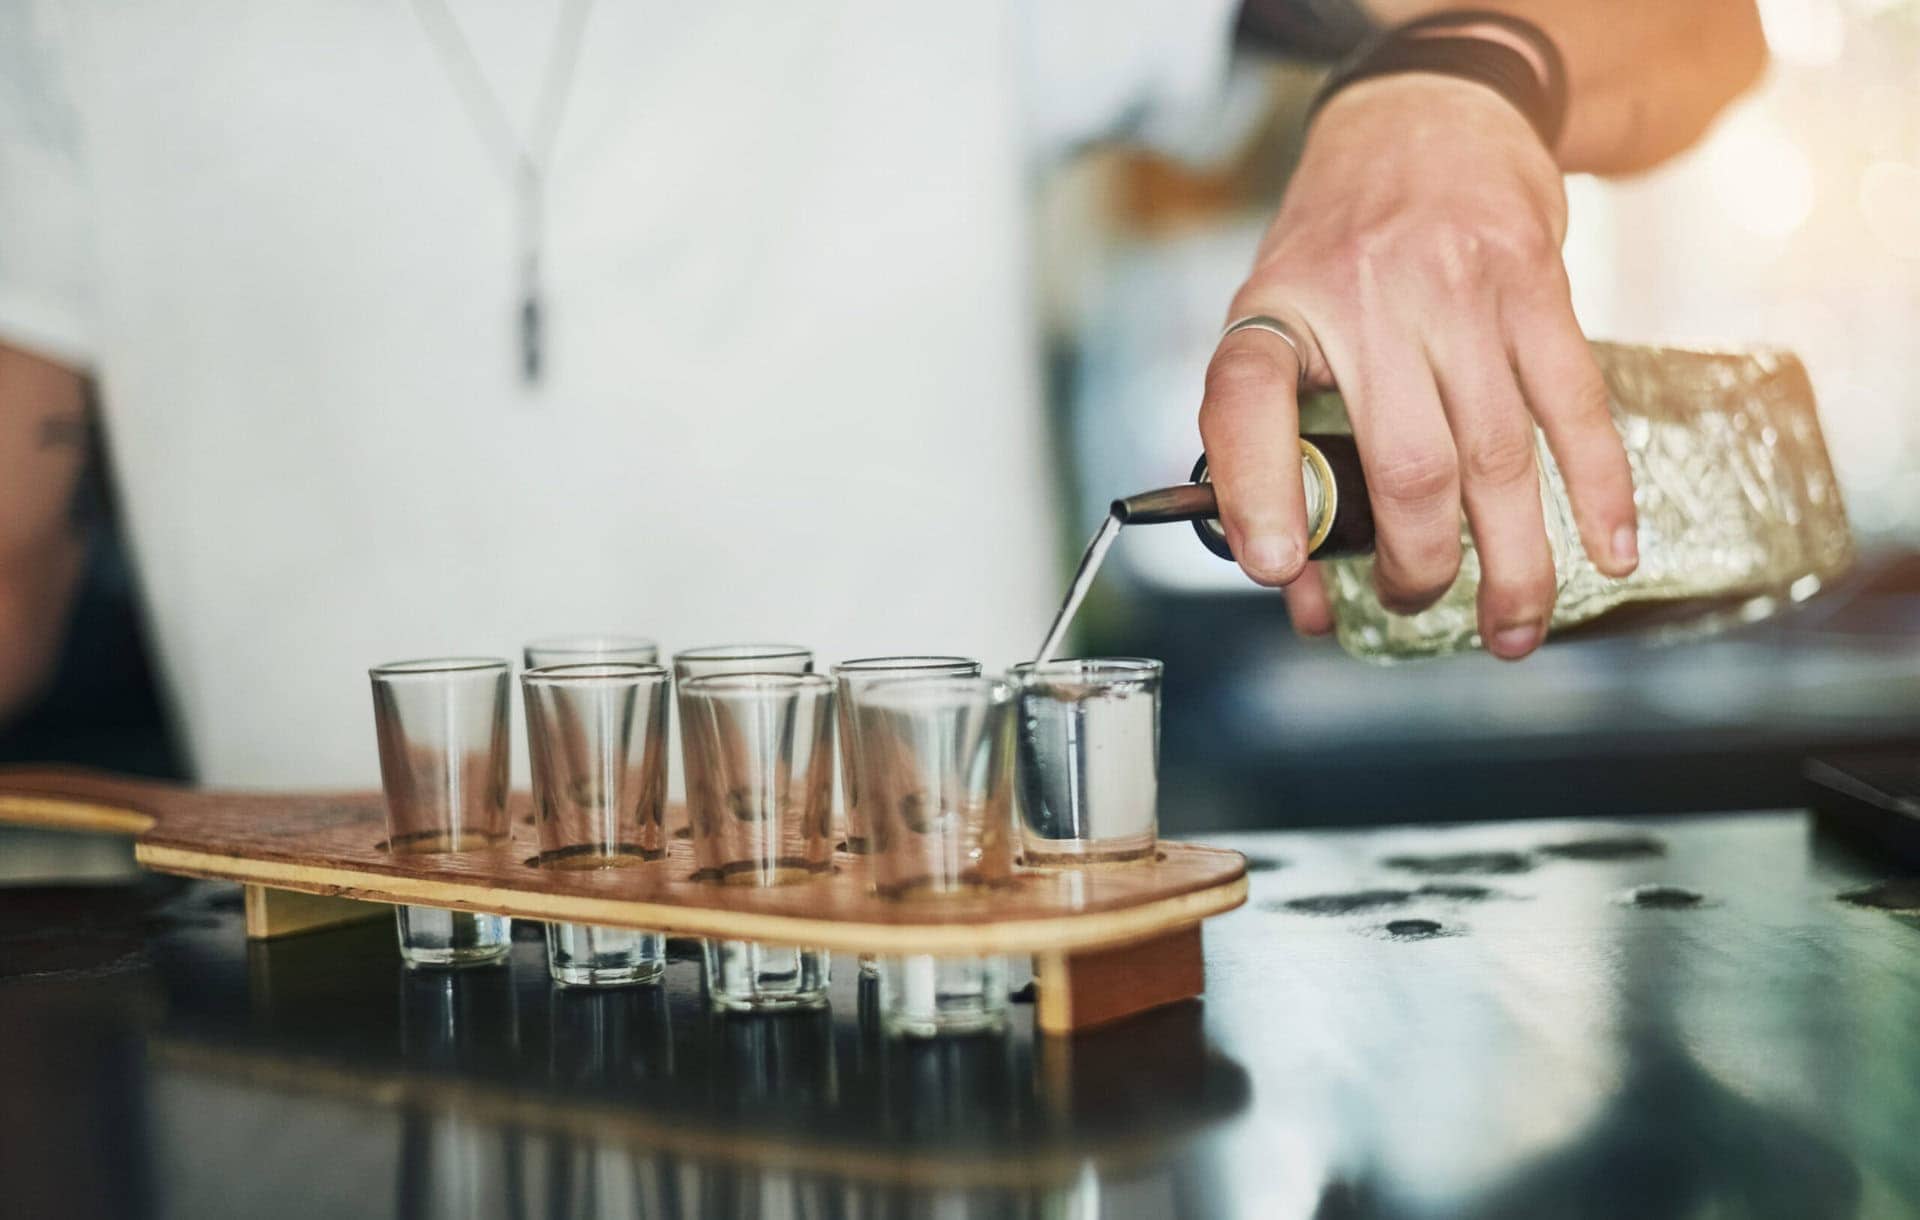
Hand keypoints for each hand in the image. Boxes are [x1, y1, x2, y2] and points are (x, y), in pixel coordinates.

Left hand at [1197, 74, 1637, 658]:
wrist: (1428, 118)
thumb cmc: (1339, 250)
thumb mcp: (1277, 323)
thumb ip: (1274, 450)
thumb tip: (1298, 590)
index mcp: (1278, 312)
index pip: (1246, 404)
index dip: (1255, 495)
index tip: (1276, 571)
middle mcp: (1365, 299)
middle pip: (1404, 467)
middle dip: (1416, 566)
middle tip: (1413, 602)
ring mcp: (1459, 290)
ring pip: (1495, 457)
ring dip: (1510, 562)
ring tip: (1510, 628)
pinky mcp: (1537, 284)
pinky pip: (1574, 407)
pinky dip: (1598, 491)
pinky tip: (1609, 552)